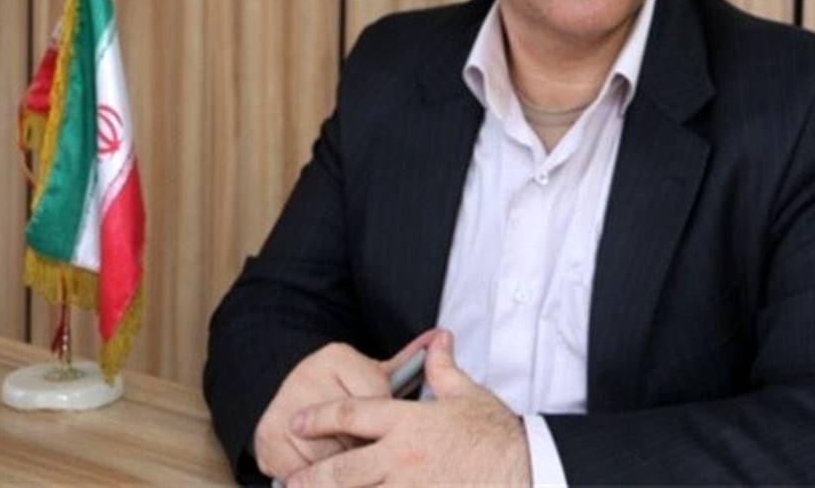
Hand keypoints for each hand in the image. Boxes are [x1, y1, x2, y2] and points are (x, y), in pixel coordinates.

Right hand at [253, 331, 436, 480]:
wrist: (288, 396)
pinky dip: (317, 484)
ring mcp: (283, 408)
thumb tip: (443, 336)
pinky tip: (332, 481)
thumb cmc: (344, 389)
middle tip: (381, 463)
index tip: (393, 436)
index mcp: (335, 357)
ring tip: (365, 473)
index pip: (373, 400)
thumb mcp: (373, 373)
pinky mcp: (267, 440)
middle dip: (366, 453)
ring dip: (346, 474)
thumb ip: (408, 361)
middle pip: (349, 432)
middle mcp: (306, 377)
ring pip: (325, 457)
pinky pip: (298, 474)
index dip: (387, 427)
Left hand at [286, 330, 531, 486]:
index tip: (299, 422)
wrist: (525, 469)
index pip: (352, 414)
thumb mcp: (467, 395)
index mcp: (408, 422)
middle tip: (290, 482)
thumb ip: (443, 368)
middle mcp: (402, 457)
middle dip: (311, 477)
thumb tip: (438, 340)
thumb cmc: (496, 434)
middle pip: (341, 470)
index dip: (320, 418)